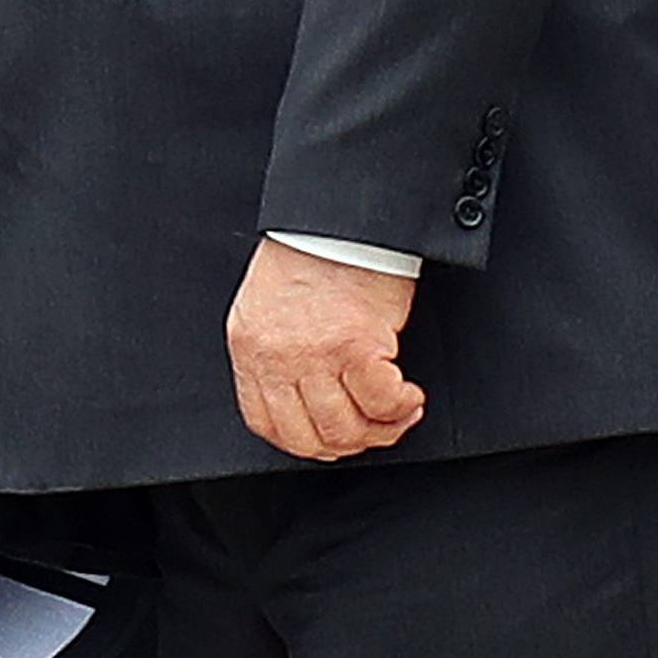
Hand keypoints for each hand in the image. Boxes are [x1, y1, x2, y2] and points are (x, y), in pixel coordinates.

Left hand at [226, 239, 423, 461]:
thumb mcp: (271, 304)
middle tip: (372, 427)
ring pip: (345, 429)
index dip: (304, 441)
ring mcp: (313, 353)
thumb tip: (305, 398)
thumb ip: (277, 350)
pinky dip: (401, 408)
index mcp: (249, 343)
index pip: (265, 422)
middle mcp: (275, 354)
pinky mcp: (354, 345)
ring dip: (381, 429)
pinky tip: (408, 395)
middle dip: (348, 443)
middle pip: (308, 437)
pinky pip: (381, 403)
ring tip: (398, 409)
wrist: (343, 214)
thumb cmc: (313, 249)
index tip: (331, 436)